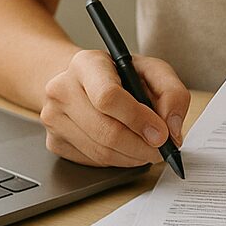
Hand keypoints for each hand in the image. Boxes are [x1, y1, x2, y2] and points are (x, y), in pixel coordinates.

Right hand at [40, 48, 190, 167]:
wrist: (82, 83)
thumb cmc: (119, 76)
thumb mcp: (151, 71)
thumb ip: (171, 93)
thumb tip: (172, 129)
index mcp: (86, 64)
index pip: (108, 96)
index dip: (139, 119)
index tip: (161, 133)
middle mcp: (62, 89)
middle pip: (106, 131)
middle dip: (141, 146)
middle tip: (161, 149)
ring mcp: (54, 117)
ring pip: (101, 152)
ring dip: (133, 157)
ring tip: (148, 149)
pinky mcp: (54, 141)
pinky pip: (93, 161)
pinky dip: (118, 161)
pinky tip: (127, 149)